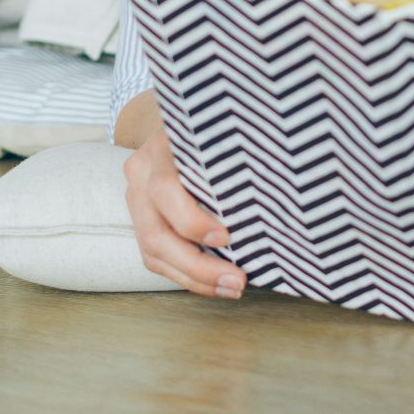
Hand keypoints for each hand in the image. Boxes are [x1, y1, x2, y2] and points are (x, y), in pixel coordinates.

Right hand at [122, 127, 247, 298]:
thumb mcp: (222, 132)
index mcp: (161, 147)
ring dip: (195, 278)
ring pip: (153, 252)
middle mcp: (141, 173)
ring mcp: (135, 198)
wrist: (178, 125)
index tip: (227, 237)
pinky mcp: (140, 219)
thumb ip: (235, 158)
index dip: (192, 220)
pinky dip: (186, 274)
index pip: (165, 190)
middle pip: (157, 233)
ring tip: (231, 289)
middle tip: (238, 281)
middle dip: (199, 266)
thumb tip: (278, 195)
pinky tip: (214, 284)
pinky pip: (155, 257)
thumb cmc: (213, 130)